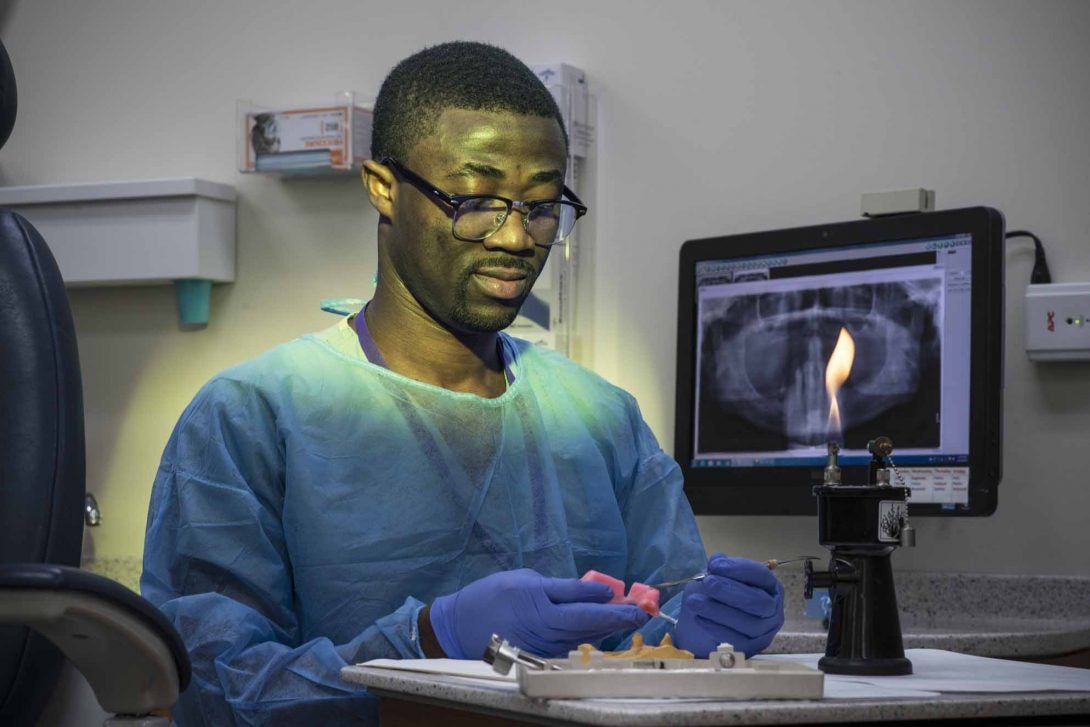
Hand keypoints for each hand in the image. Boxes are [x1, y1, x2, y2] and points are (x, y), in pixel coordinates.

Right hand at [429, 568, 649, 658]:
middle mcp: (540, 621)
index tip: (620, 592)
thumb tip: (583, 593)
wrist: (459, 626)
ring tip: (628, 622)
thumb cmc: (490, 596)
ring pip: (581, 637)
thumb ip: (552, 587)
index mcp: (535, 595)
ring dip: (606, 630)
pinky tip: (602, 634)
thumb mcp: (520, 580)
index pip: (576, 595)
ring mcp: (540, 642)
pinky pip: (569, 647)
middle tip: (639, 612)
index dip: (600, 594)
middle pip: (585, 620)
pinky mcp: (537, 656)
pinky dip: (588, 640)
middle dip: (615, 616)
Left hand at [675, 553, 784, 657]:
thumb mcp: (721, 577)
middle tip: (707, 583)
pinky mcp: (751, 648)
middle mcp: (773, 609)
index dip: (738, 569)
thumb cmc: (722, 595)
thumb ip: (721, 568)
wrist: (714, 623)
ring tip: (694, 601)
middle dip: (731, 591)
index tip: (714, 565)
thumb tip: (718, 559)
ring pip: (748, 623)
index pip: (761, 575)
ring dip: (718, 611)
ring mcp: (764, 631)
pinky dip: (716, 628)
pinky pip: (736, 641)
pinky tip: (698, 617)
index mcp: (770, 586)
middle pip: (758, 602)